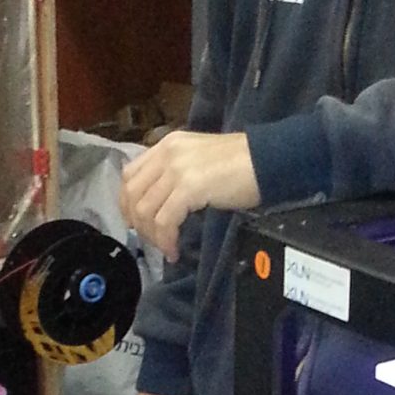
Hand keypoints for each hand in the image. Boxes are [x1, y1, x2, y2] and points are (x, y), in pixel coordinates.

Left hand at [122, 131, 259, 262]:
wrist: (267, 160)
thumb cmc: (242, 163)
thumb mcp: (199, 160)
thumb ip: (177, 173)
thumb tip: (161, 203)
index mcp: (168, 144)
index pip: (130, 174)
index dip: (127, 202)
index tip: (137, 223)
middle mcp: (167, 154)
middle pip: (132, 193)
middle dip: (137, 223)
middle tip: (153, 241)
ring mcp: (176, 169)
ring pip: (144, 210)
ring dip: (152, 235)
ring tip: (167, 247)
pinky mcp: (189, 187)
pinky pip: (164, 221)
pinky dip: (166, 240)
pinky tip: (175, 249)